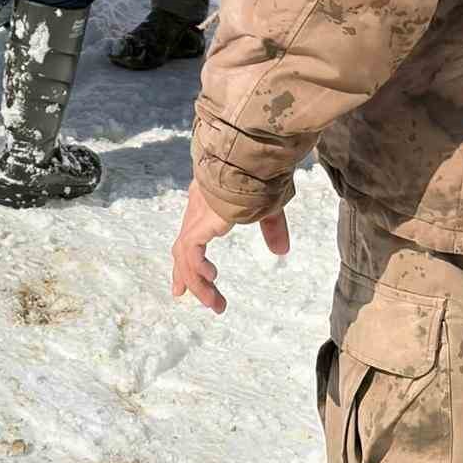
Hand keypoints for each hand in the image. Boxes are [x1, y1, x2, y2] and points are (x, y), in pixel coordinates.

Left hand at [171, 180, 289, 314]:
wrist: (252, 158)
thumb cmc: (260, 174)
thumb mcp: (268, 207)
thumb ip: (271, 228)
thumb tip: (281, 251)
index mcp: (208, 201)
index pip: (192, 233)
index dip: (189, 256)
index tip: (188, 274)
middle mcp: (197, 208)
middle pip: (182, 247)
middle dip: (183, 273)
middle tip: (181, 293)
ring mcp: (196, 215)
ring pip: (185, 255)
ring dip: (197, 283)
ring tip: (214, 304)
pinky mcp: (200, 222)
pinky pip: (191, 251)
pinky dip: (197, 269)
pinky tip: (211, 279)